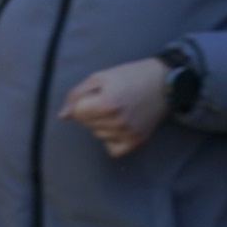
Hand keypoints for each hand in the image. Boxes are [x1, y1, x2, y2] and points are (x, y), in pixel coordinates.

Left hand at [58, 57, 173, 158]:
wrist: (163, 83)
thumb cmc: (130, 76)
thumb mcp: (100, 78)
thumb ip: (77, 95)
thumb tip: (63, 116)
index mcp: (107, 104)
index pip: (78, 112)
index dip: (85, 100)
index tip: (98, 93)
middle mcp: (117, 122)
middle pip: (87, 124)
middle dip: (92, 112)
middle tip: (112, 99)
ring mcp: (127, 134)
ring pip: (98, 135)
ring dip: (102, 124)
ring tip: (119, 110)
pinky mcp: (136, 142)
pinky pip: (112, 149)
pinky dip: (112, 139)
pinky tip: (120, 126)